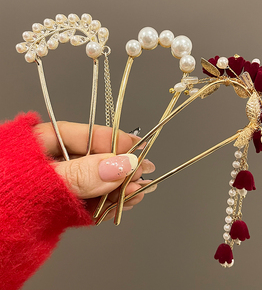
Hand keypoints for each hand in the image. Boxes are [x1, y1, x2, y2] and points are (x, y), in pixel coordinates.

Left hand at [34, 121, 155, 220]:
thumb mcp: (40, 181)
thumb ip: (81, 174)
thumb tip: (120, 165)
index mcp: (41, 141)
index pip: (86, 134)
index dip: (115, 141)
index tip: (137, 148)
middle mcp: (52, 161)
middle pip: (94, 159)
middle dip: (121, 169)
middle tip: (144, 175)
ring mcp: (57, 183)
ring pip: (95, 181)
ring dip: (119, 188)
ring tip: (139, 192)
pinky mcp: (59, 204)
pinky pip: (88, 201)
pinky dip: (107, 204)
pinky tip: (124, 203)